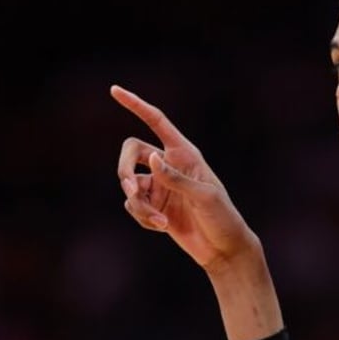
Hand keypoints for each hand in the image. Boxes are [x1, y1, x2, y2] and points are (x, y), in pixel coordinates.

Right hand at [112, 85, 257, 271]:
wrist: (223, 249)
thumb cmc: (222, 218)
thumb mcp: (204, 196)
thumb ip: (176, 178)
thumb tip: (152, 159)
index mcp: (185, 153)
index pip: (157, 122)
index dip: (136, 105)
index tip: (115, 90)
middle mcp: (168, 165)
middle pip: (131, 152)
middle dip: (123, 170)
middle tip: (131, 190)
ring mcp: (159, 186)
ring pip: (129, 185)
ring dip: (139, 205)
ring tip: (160, 221)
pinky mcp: (154, 206)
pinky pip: (133, 205)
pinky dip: (142, 217)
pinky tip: (163, 227)